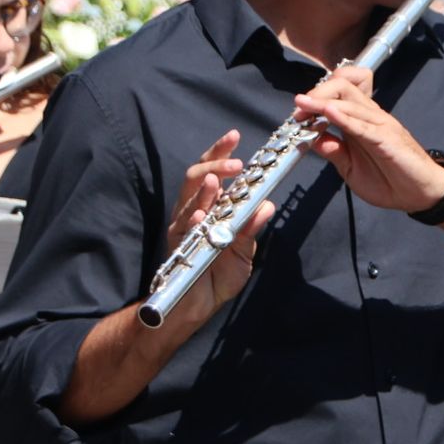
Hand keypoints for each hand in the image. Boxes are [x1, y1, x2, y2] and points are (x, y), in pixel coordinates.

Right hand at [163, 130, 274, 328]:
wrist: (198, 306)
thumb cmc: (220, 276)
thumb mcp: (244, 251)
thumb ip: (251, 228)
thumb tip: (267, 205)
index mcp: (211, 207)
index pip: (214, 172)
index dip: (220, 153)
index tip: (235, 136)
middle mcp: (193, 210)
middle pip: (197, 176)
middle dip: (214, 163)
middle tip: (236, 162)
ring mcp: (183, 225)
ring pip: (188, 197)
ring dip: (204, 187)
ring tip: (219, 179)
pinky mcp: (176, 243)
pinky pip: (183, 226)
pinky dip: (193, 218)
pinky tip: (202, 214)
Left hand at [295, 67, 443, 214]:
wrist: (422, 194)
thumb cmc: (390, 181)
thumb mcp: (350, 169)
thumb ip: (333, 151)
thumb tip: (310, 139)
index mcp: (362, 121)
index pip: (339, 92)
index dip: (315, 97)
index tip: (297, 113)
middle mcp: (371, 117)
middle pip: (342, 87)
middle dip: (317, 93)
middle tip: (298, 108)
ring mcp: (381, 125)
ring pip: (350, 102)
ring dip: (323, 103)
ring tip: (302, 108)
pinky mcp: (388, 138)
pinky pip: (363, 125)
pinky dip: (343, 118)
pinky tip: (328, 114)